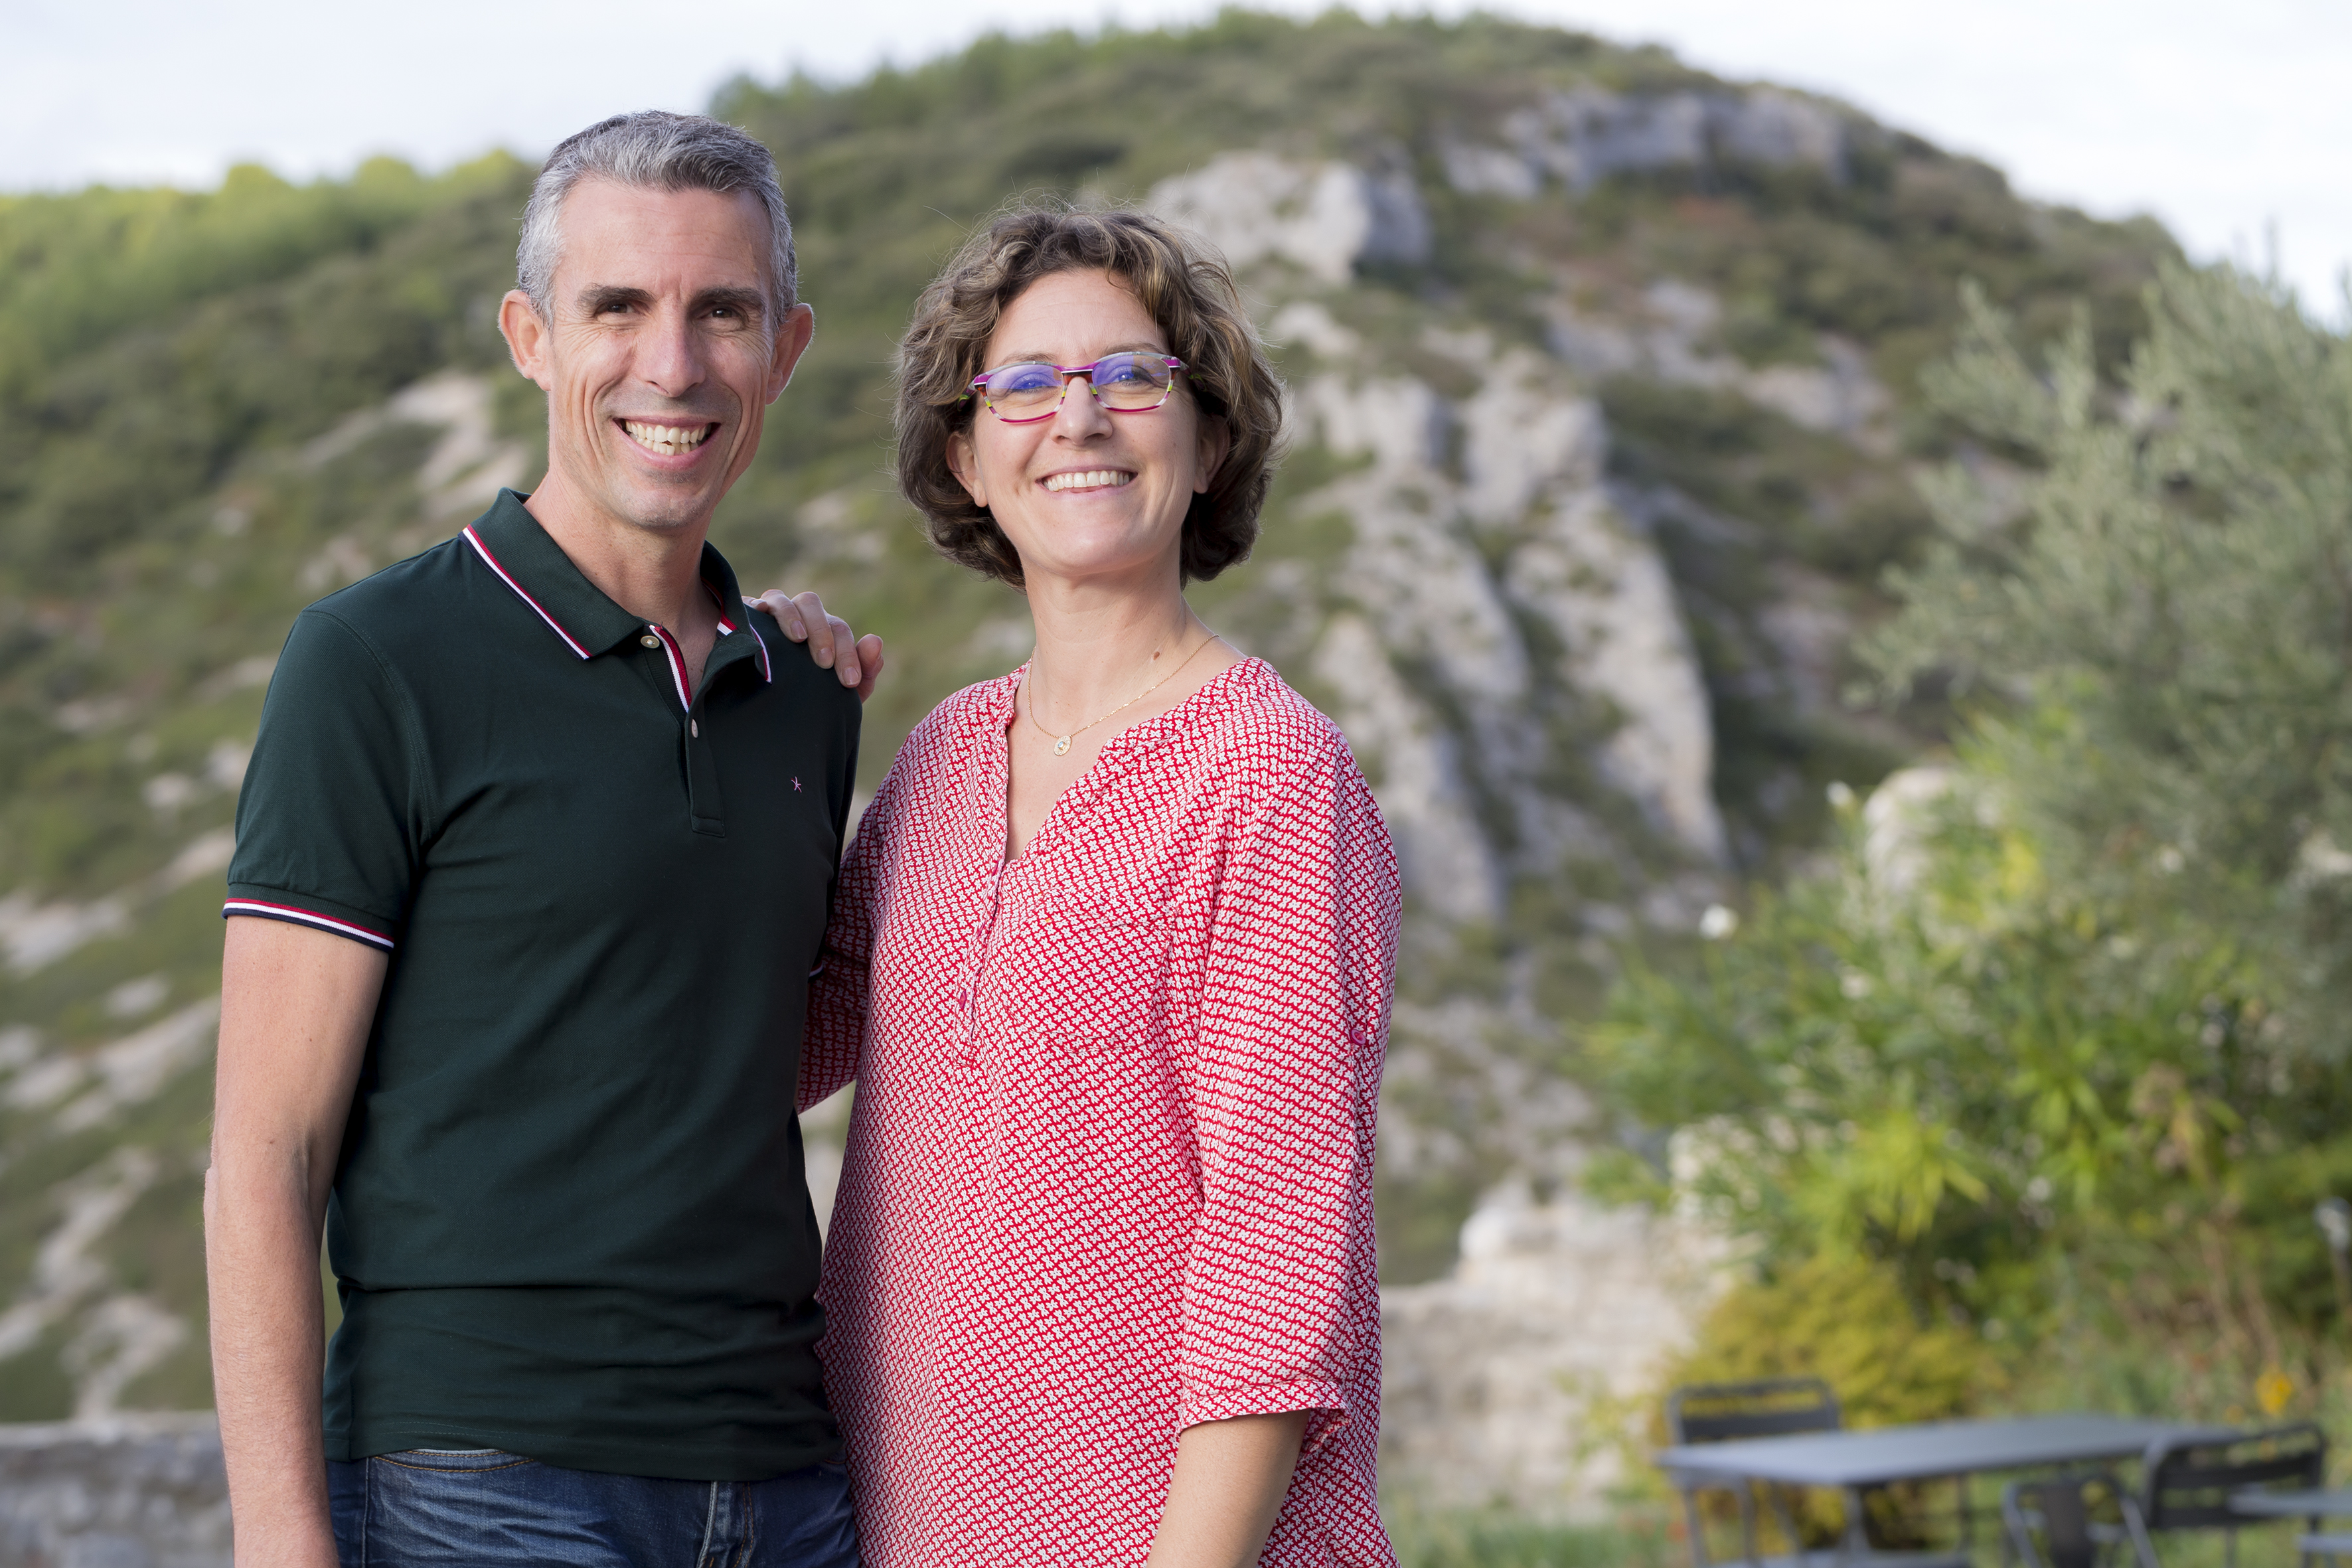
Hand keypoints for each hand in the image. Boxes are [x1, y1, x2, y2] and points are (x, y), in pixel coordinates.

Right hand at [754, 590, 884, 702]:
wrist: (773, 713)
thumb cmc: (812, 697)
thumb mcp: (840, 693)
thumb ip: (864, 671)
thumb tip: (875, 641)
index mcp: (824, 629)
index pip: (838, 630)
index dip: (848, 653)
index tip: (849, 681)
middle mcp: (798, 616)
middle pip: (811, 604)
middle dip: (821, 632)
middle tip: (825, 663)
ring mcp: (770, 614)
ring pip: (781, 599)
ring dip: (791, 616)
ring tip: (798, 639)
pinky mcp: (745, 618)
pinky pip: (749, 605)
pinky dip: (756, 608)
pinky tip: (760, 620)